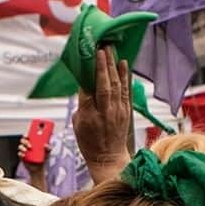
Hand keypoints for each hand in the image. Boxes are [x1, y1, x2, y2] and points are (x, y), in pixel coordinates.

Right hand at [17, 137, 44, 177]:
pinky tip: (23, 155)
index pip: (28, 136)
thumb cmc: (43, 159)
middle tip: (30, 146)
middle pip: (23, 140)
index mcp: (33, 142)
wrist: (39, 169)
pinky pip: (19, 153)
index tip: (27, 136)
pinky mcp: (21, 156)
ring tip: (26, 151)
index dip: (26, 135)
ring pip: (20, 146)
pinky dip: (21, 153)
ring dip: (22, 147)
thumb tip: (45, 145)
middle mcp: (27, 145)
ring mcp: (24, 151)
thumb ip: (48, 149)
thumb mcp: (47, 153)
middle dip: (25, 141)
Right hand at [73, 48, 131, 176]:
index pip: (88, 89)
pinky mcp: (126, 111)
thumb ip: (81, 105)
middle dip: (103, 64)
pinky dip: (125, 76)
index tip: (89, 57)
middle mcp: (104, 112)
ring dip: (113, 65)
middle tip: (102, 47)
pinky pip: (126, 90)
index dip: (89, 72)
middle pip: (104, 84)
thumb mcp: (77, 125)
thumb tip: (85, 87)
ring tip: (111, 50)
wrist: (109, 158)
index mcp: (88, 116)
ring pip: (116, 84)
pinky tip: (123, 63)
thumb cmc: (90, 143)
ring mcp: (117, 111)